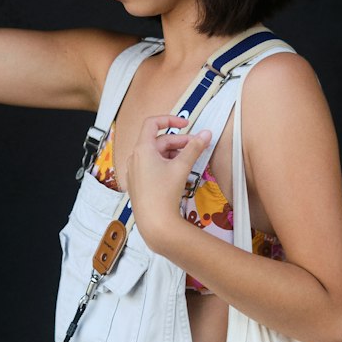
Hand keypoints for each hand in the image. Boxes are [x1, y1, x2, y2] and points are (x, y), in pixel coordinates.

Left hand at [125, 115, 212, 251]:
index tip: (186, 124)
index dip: (170, 119)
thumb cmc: (163, 194)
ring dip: (174, 153)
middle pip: (159, 141)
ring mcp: (135, 171)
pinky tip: (178, 173)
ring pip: (156, 155)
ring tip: (189, 161)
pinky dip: (166, 164)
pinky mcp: (138, 183)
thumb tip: (206, 134)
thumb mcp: (182, 166)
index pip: (153, 123)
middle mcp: (135, 158)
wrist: (155, 222)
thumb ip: (194, 148)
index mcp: (142, 149)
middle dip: (179, 141)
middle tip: (197, 146)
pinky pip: (152, 167)